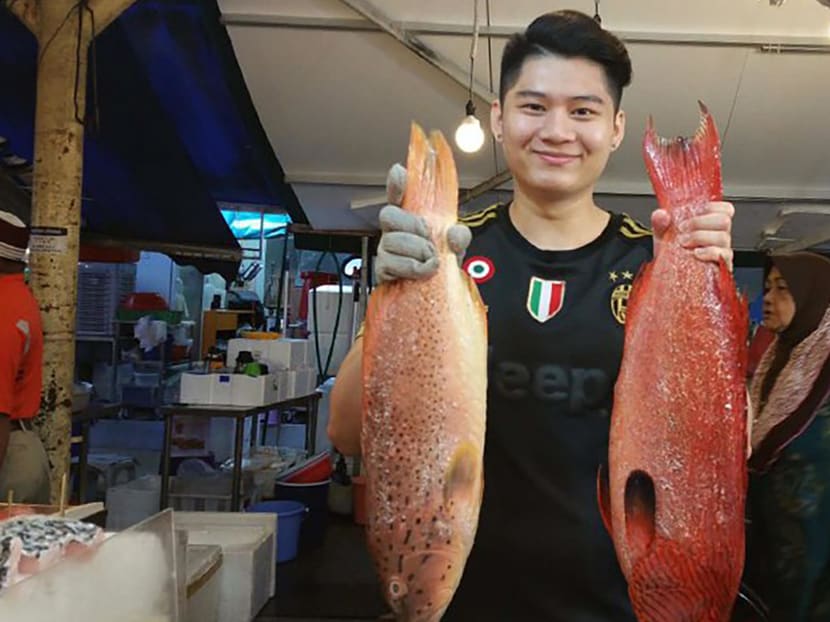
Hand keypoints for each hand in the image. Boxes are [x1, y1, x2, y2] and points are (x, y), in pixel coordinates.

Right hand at [374, 164, 471, 283]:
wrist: (434, 294)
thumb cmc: (439, 264)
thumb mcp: (455, 248)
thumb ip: (459, 236)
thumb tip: (455, 234)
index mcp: (409, 219)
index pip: (398, 195)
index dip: (396, 183)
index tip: (399, 173)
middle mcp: (393, 231)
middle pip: (388, 214)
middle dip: (412, 225)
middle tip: (430, 240)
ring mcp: (386, 250)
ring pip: (391, 241)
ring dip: (416, 251)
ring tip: (431, 261)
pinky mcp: (383, 270)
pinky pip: (390, 264)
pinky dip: (411, 268)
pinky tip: (421, 272)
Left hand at [651, 201, 733, 270]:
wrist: (667, 275)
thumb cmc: (671, 254)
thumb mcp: (662, 235)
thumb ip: (660, 222)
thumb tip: (661, 214)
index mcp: (709, 224)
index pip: (725, 209)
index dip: (712, 207)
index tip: (694, 211)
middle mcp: (719, 236)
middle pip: (724, 220)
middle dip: (700, 222)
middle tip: (682, 229)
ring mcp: (722, 250)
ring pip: (723, 237)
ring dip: (700, 237)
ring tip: (684, 243)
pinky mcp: (722, 266)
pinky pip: (723, 255)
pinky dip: (709, 252)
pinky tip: (696, 253)